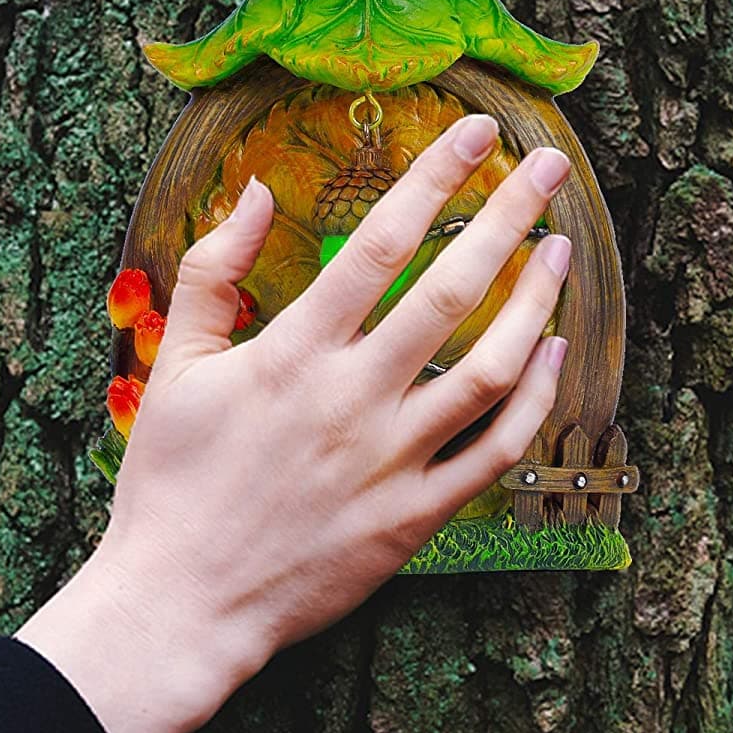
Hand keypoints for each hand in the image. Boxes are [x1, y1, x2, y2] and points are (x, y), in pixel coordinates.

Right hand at [18, 113, 572, 732]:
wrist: (181, 602)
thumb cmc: (172, 480)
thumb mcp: (176, 363)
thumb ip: (214, 268)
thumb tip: (254, 189)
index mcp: (292, 353)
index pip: (379, 242)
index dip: (435, 176)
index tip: (478, 130)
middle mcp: (351, 399)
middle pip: (450, 290)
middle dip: (508, 215)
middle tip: (548, 166)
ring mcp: (390, 461)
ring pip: (488, 369)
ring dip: (535, 302)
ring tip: (560, 250)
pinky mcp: (414, 517)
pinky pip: (494, 452)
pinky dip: (531, 399)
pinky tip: (550, 353)